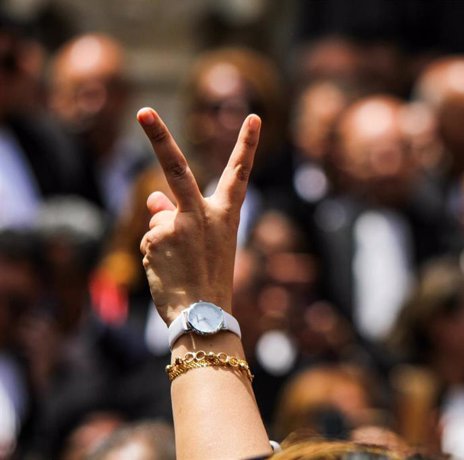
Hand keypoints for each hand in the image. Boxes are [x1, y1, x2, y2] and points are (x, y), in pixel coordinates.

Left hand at [137, 107, 259, 324]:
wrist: (203, 315)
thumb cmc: (208, 279)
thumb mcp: (205, 243)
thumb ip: (179, 215)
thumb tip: (152, 198)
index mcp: (227, 214)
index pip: (240, 173)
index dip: (247, 145)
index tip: (254, 117)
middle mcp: (204, 213)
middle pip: (176, 167)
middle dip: (158, 136)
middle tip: (143, 111)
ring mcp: (179, 224)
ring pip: (159, 220)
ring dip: (163, 240)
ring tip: (181, 267)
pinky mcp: (158, 238)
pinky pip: (150, 239)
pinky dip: (154, 254)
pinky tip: (169, 272)